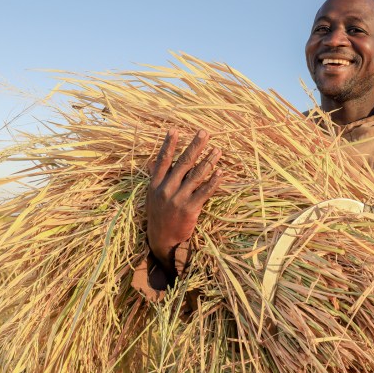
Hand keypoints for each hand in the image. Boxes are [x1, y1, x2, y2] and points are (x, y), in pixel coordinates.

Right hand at [146, 128, 221, 271]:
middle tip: (204, 133)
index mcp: (155, 185)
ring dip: (208, 160)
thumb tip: (153, 161)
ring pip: (196, 175)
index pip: (162, 161)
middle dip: (195, 146)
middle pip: (183, 163)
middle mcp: (166, 189)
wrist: (162, 242)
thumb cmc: (158, 217)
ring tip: (218, 150)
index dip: (168, 145)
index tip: (175, 130)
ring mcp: (178, 199)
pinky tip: (221, 172)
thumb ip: (155, 178)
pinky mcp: (190, 209)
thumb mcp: (152, 197)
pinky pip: (205, 191)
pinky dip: (214, 181)